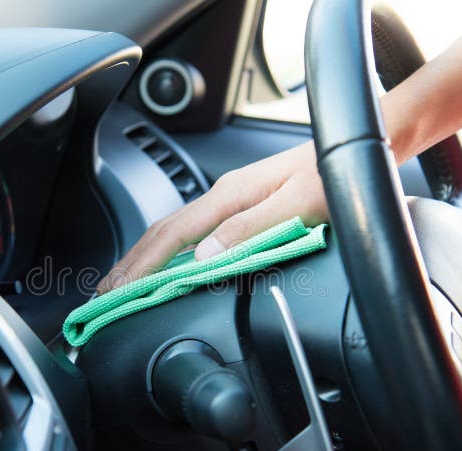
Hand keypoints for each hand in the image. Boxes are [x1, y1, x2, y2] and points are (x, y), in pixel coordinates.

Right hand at [96, 140, 328, 293]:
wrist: (355, 147)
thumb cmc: (334, 175)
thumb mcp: (297, 205)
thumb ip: (251, 229)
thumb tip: (205, 255)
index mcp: (230, 195)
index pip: (172, 236)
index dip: (142, 266)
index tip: (119, 291)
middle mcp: (224, 195)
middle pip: (164, 231)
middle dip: (131, 262)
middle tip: (106, 291)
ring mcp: (232, 198)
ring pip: (176, 229)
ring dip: (147, 256)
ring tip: (127, 279)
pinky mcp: (243, 204)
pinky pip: (194, 230)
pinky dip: (172, 250)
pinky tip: (169, 261)